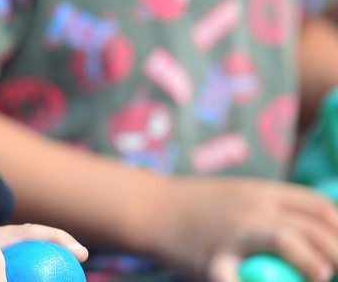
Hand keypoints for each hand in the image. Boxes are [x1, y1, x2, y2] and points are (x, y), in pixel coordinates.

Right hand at [149, 177, 337, 281]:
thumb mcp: (239, 196)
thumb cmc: (196, 208)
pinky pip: (234, 276)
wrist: (148, 207)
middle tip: (336, 273)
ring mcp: (234, 231)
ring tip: (323, 276)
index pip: (320, 208)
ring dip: (313, 261)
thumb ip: (272, 210)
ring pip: (287, 240)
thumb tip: (314, 235)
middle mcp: (253, 208)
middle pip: (313, 227)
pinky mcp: (213, 257)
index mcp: (262, 192)